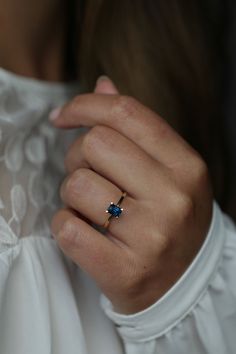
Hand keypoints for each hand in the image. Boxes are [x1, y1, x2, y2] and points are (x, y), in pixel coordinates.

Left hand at [50, 76, 212, 313]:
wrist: (183, 282)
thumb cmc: (171, 219)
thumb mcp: (169, 170)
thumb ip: (136, 126)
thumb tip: (103, 84)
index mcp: (187, 167)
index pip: (127, 114)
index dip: (86, 105)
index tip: (64, 116)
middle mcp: (172, 198)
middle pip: (95, 144)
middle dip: (77, 156)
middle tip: (89, 174)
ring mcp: (150, 237)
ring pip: (76, 185)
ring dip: (72, 194)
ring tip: (93, 208)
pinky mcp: (124, 270)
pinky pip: (67, 228)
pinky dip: (66, 225)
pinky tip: (87, 233)